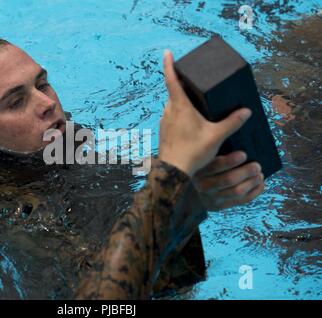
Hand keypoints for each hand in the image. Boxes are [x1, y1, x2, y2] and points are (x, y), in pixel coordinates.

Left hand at [159, 50, 251, 177]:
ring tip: (195, 104)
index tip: (167, 53)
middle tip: (191, 80)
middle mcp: (169, 111)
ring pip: (172, 105)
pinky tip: (189, 123)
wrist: (173, 171)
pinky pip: (171, 117)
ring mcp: (164, 121)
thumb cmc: (193, 152)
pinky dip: (179, 114)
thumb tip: (246, 112)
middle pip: (173, 92)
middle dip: (181, 84)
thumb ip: (232, 122)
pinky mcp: (164, 131)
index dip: (169, 65)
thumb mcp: (217, 136)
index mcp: (180, 106)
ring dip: (180, 101)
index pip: (172, 80)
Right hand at [192, 151, 264, 209]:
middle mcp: (204, 186)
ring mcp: (212, 198)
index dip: (231, 161)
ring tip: (260, 175)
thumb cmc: (202, 170)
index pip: (215, 166)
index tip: (244, 154)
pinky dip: (255, 191)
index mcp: (199, 171)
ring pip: (237, 191)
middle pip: (229, 180)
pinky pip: (242, 200)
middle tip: (257, 165)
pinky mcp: (221, 206)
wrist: (191, 193)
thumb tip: (236, 141)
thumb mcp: (202, 161)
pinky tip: (259, 184)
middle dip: (246, 172)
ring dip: (252, 182)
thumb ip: (214, 153)